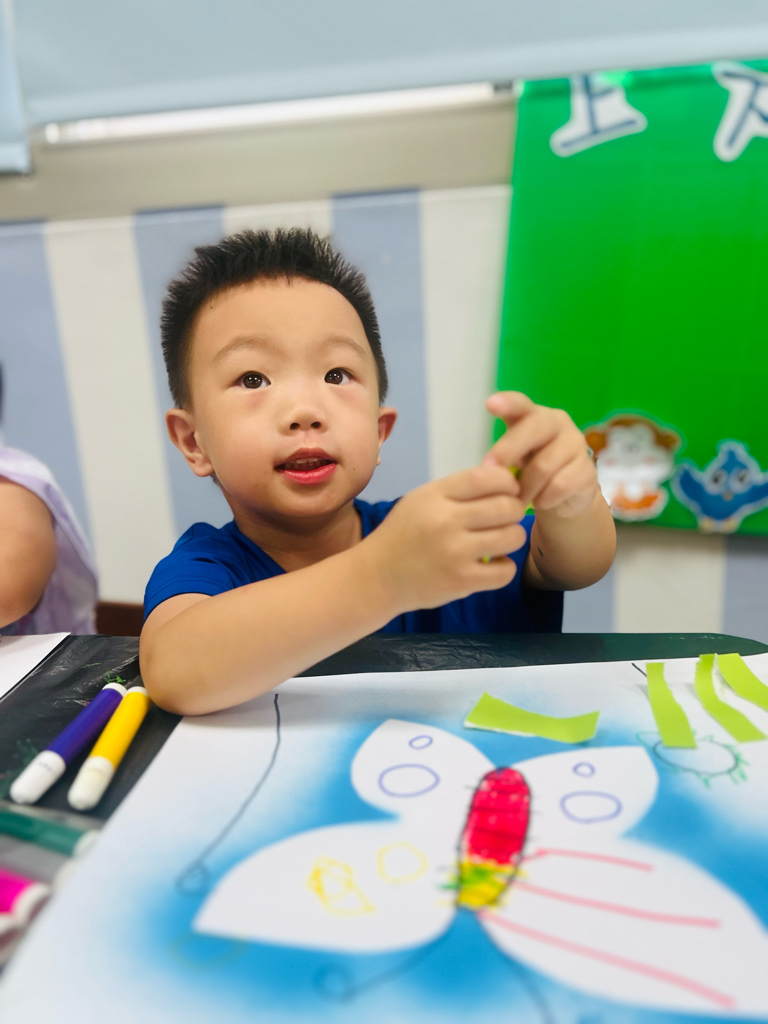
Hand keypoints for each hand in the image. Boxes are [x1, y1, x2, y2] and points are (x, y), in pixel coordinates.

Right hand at [365, 466, 527, 611]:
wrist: (377, 577)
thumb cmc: (404, 534)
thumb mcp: (422, 500)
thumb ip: (458, 489)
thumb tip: (505, 478)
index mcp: (435, 496)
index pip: (486, 478)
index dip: (508, 481)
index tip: (509, 490)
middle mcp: (445, 521)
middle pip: (506, 507)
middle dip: (515, 510)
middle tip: (506, 517)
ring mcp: (454, 553)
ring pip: (512, 537)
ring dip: (512, 537)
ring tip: (500, 540)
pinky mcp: (461, 581)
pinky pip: (506, 571)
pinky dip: (505, 567)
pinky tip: (492, 564)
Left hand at [482, 392, 598, 518]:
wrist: (565, 495)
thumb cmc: (531, 468)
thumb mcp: (514, 458)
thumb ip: (502, 455)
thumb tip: (488, 469)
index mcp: (534, 415)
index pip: (521, 404)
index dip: (508, 403)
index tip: (490, 404)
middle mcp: (558, 423)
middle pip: (534, 430)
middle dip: (508, 450)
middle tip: (488, 469)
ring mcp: (576, 444)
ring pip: (543, 466)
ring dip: (525, 487)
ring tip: (517, 500)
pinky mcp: (587, 470)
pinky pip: (559, 486)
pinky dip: (544, 498)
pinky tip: (541, 501)